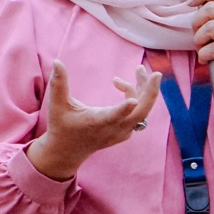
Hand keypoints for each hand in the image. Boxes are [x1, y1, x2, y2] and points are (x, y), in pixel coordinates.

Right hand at [26, 59, 161, 180]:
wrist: (68, 152)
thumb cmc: (61, 126)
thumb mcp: (57, 105)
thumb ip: (58, 83)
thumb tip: (57, 61)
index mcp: (97, 122)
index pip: (112, 116)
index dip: (122, 109)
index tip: (131, 100)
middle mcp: (113, 129)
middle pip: (140, 113)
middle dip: (150, 92)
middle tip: (156, 74)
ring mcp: (122, 132)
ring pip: (142, 111)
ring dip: (144, 90)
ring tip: (139, 70)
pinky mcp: (125, 131)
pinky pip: (139, 113)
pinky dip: (138, 97)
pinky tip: (122, 85)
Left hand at [189, 0, 213, 122]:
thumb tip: (194, 5)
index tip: (191, 4)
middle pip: (210, 9)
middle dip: (196, 23)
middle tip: (197, 38)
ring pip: (210, 27)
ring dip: (199, 40)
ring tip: (201, 49)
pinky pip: (213, 48)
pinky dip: (204, 55)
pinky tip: (206, 59)